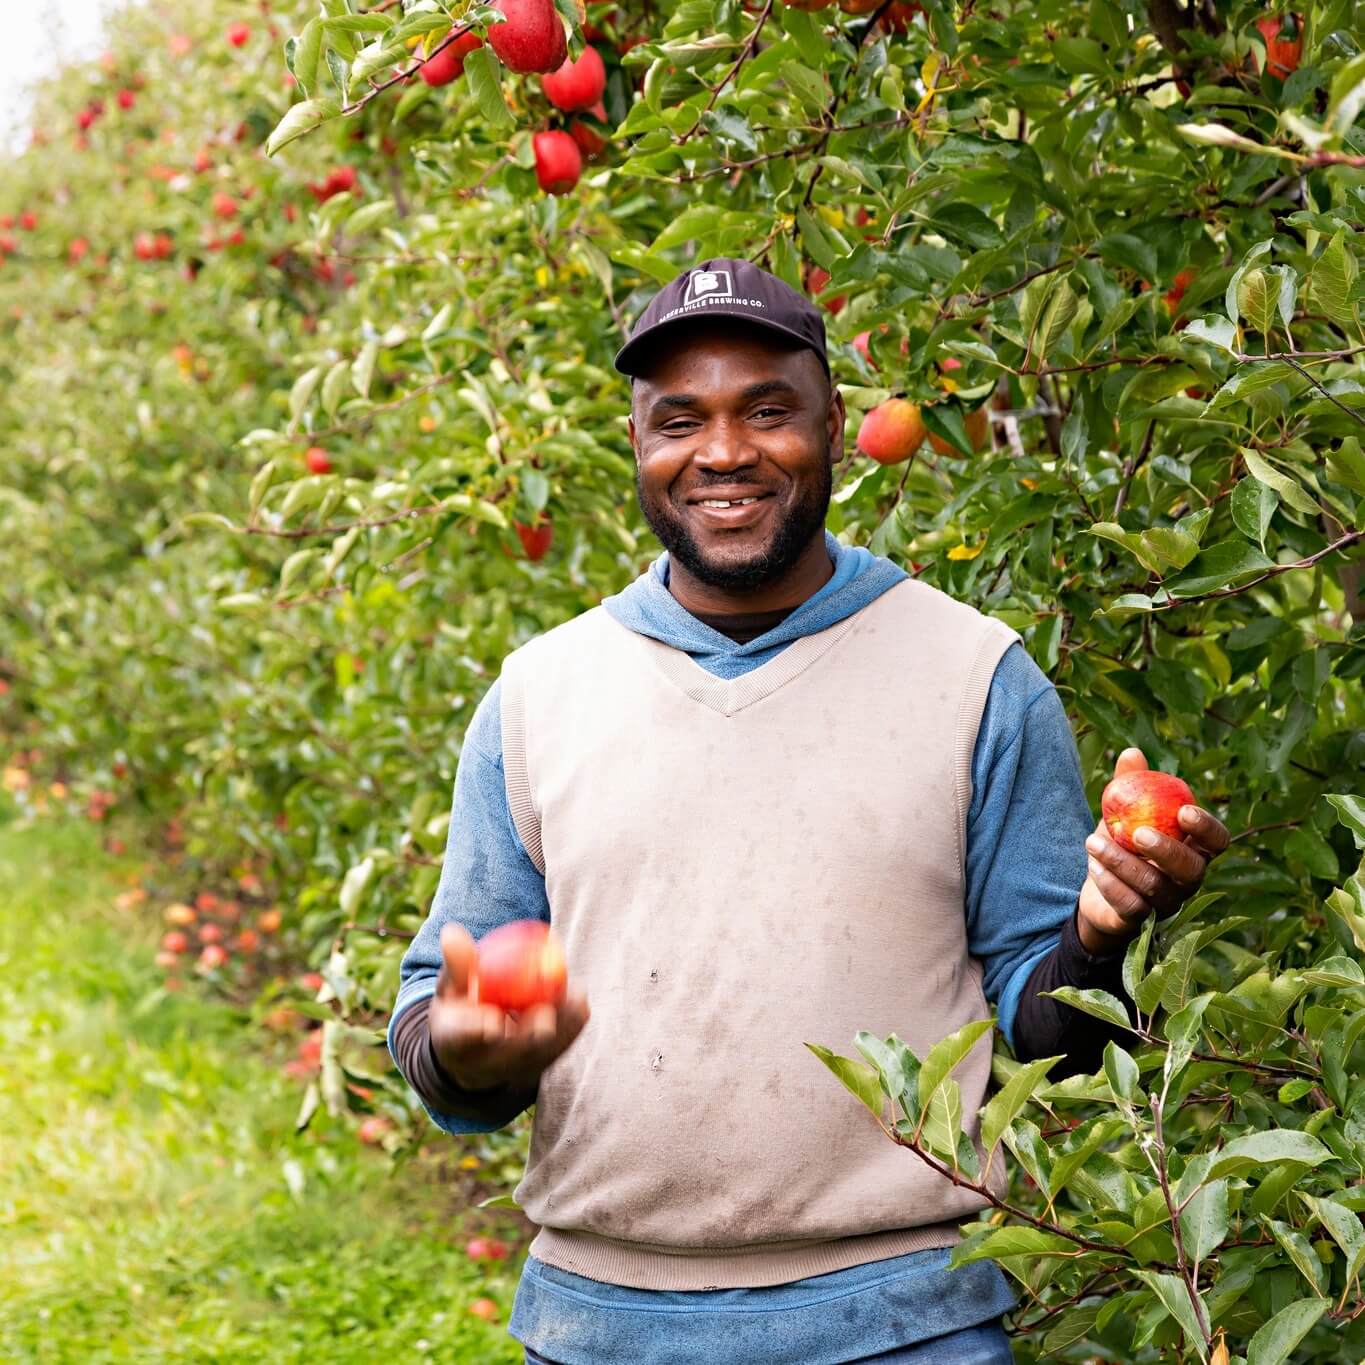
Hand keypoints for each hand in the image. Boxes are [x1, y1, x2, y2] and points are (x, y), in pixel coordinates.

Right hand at [428, 922, 589, 1092]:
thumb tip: (452, 932)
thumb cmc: (462, 1005)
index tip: (492, 1021)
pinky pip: (556, 1051)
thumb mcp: (452, 985)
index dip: (475, 1031)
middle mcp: (481, 1066)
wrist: (474, 1045)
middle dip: (528, 1037)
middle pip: (507, 1055)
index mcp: (452, 1043)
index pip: (461, 1039)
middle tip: (545, 1013)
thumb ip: (457, 963)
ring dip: (559, 1028)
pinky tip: (580, 1003)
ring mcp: (510, 1072)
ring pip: (539, 1055)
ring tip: (576, 998)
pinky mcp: (536, 1070)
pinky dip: (570, 1028)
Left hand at [1077, 748, 1228, 954]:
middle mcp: (1187, 878)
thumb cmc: (1122, 840)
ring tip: (1092, 841)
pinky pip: (1130, 906)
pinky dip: (1109, 884)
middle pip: (1192, 870)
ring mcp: (1166, 902)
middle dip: (1167, 851)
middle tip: (1138, 833)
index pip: (1217, 841)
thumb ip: (1130, 784)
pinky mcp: (1140, 920)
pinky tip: (1092, 865)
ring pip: (1154, 886)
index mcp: (1193, 849)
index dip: (1207, 828)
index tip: (1184, 811)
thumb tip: (1132, 753)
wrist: (1097, 883)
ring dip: (1121, 862)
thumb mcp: (1123, 811)